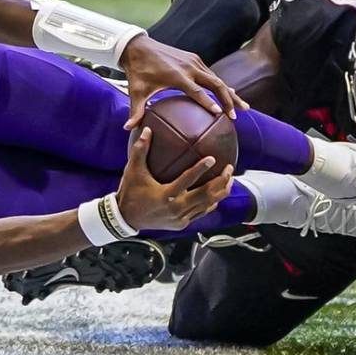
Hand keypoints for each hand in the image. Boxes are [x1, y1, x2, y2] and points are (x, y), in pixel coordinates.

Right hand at [116, 127, 234, 230]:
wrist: (126, 218)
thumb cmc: (130, 192)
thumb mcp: (133, 171)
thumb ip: (140, 150)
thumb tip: (147, 129)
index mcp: (166, 195)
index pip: (187, 181)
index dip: (200, 169)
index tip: (212, 158)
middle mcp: (176, 208)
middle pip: (206, 195)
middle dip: (220, 181)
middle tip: (229, 168)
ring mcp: (181, 218)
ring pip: (208, 206)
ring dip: (220, 192)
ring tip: (230, 179)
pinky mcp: (182, 224)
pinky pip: (202, 213)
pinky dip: (212, 203)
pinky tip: (218, 194)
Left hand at [119, 34, 246, 129]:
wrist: (138, 47)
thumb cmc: (138, 71)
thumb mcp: (135, 91)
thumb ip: (135, 110)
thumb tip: (128, 129)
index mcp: (177, 75)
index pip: (197, 92)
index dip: (209, 102)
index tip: (221, 114)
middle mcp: (189, 67)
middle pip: (216, 84)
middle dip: (228, 99)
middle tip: (236, 116)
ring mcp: (194, 61)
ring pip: (218, 79)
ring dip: (230, 93)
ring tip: (242, 107)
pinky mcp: (194, 59)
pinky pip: (212, 74)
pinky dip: (222, 85)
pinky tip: (231, 94)